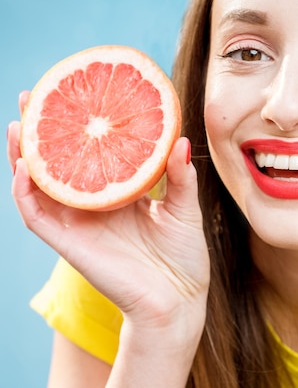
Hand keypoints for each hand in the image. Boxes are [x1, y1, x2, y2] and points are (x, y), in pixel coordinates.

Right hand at [8, 91, 209, 330]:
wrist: (178, 299)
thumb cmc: (183, 256)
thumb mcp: (184, 208)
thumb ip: (179, 176)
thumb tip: (181, 139)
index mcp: (119, 194)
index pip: (91, 154)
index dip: (79, 127)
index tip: (75, 94)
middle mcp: (94, 206)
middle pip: (59, 163)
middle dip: (43, 131)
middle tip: (34, 96)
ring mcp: (79, 224)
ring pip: (39, 185)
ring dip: (24, 156)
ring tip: (17, 125)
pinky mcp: (70, 244)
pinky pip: (38, 216)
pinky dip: (26, 193)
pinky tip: (25, 167)